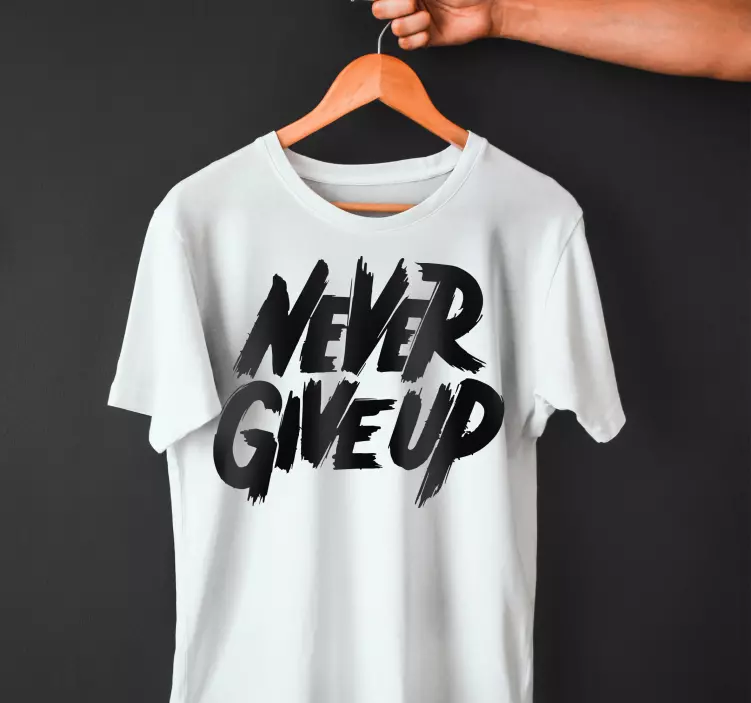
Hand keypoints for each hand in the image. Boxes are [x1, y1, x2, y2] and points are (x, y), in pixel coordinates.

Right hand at [371, 0, 501, 48]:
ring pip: (395, 28)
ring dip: (413, 23)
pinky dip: (417, 39)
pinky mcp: (423, 39)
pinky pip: (406, 44)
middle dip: (394, 7)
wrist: (485, 7)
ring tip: (429, 17)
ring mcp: (414, 21)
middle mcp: (408, 2)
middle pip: (379, 10)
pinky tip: (429, 32)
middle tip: (414, 2)